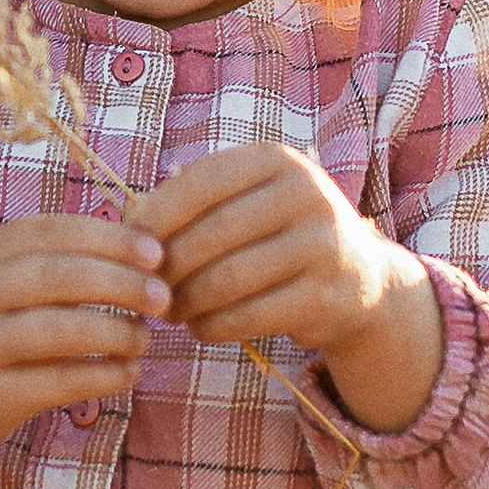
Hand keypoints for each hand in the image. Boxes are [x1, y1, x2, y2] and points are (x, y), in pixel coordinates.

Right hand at [0, 216, 171, 488]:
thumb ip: (57, 259)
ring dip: (116, 332)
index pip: (54, 232)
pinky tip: (127, 372)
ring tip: (143, 338)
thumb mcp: (2, 279)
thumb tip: (143, 247)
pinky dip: (103, 376)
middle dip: (121, 283)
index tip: (156, 252)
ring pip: (60, 331)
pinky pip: (59, 382)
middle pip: (59, 277)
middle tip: (163, 297)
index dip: (110, 239)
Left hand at [141, 144, 444, 434]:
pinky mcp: (327, 298)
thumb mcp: (246, 201)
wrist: (362, 279)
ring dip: (186, 302)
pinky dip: (214, 326)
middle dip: (168, 268)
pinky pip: (250, 316)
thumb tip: (126, 225)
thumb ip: (191, 203)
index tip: (128, 246)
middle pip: (211, 234)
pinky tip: (200, 328)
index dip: (156, 217)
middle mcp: (307, 195)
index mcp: (277, 160)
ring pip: (227, 279)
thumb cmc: (278, 234)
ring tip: (168, 311)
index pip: (200, 183)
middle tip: (144, 290)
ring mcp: (323, 246)